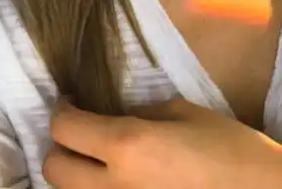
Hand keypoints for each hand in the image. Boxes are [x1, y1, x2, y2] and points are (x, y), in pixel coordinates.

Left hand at [42, 97, 281, 188]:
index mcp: (126, 146)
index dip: (61, 110)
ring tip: (98, 159)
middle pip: (54, 169)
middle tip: (81, 131)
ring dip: (75, 175)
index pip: (65, 129)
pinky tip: (122, 181)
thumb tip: (116, 119)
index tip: (70, 101)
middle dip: (60, 146)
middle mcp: (113, 188)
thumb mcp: (181, 113)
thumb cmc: (228, 146)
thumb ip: (139, 115)